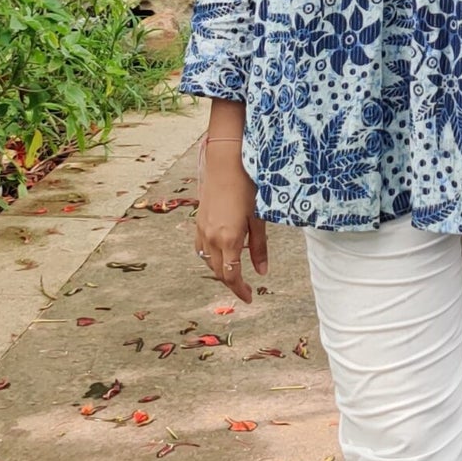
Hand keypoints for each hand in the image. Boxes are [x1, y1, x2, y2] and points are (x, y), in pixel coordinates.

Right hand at [194, 142, 267, 301]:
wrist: (226, 163)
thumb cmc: (247, 187)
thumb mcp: (259, 219)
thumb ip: (259, 247)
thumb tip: (262, 271)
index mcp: (229, 239)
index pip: (231, 275)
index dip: (240, 290)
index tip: (250, 298)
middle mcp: (212, 238)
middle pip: (218, 271)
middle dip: (232, 282)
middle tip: (246, 288)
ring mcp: (202, 230)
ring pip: (208, 261)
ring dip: (221, 270)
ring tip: (236, 272)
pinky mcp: (198, 221)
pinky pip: (201, 248)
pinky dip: (211, 257)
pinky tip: (222, 253)